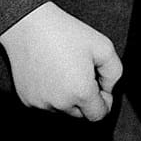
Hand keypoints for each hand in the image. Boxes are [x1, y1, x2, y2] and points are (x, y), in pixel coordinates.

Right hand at [0, 1, 122, 120]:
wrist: (29, 25)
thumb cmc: (64, 32)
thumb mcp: (103, 46)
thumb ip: (114, 73)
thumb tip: (108, 90)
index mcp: (81, 92)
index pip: (98, 115)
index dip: (104, 101)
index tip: (99, 86)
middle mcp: (60, 103)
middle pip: (80, 113)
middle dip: (84, 97)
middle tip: (79, 70)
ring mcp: (41, 103)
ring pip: (62, 108)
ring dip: (66, 96)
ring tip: (62, 68)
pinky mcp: (27, 99)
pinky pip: (45, 103)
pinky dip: (49, 93)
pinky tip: (48, 72)